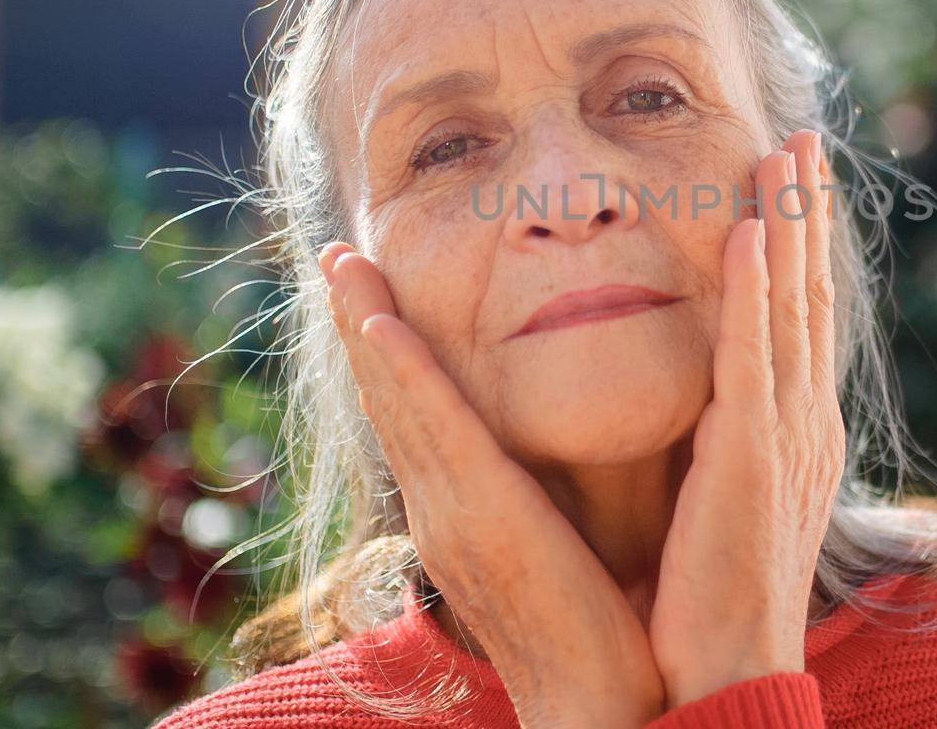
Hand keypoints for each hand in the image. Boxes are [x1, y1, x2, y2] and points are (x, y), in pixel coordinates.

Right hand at [321, 245, 666, 727]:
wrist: (601, 702)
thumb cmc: (595, 629)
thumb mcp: (556, 545)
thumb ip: (540, 498)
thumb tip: (553, 457)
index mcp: (462, 512)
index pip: (415, 415)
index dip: (387, 353)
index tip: (371, 291)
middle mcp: (440, 507)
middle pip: (388, 397)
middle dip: (358, 321)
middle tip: (334, 252)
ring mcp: (449, 513)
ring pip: (396, 400)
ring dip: (364, 324)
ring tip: (341, 260)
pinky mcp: (479, 517)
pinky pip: (433, 430)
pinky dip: (401, 373)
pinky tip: (377, 322)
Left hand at [647, 130, 844, 706]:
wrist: (726, 673)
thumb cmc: (713, 596)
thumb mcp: (728, 497)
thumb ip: (726, 437)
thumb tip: (706, 397)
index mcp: (796, 430)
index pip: (803, 317)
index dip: (802, 246)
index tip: (792, 182)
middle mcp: (804, 420)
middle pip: (810, 294)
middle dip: (807, 213)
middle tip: (804, 138)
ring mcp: (784, 435)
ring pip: (790, 307)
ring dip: (790, 225)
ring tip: (786, 153)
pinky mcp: (750, 456)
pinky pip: (752, 356)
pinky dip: (754, 291)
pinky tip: (749, 232)